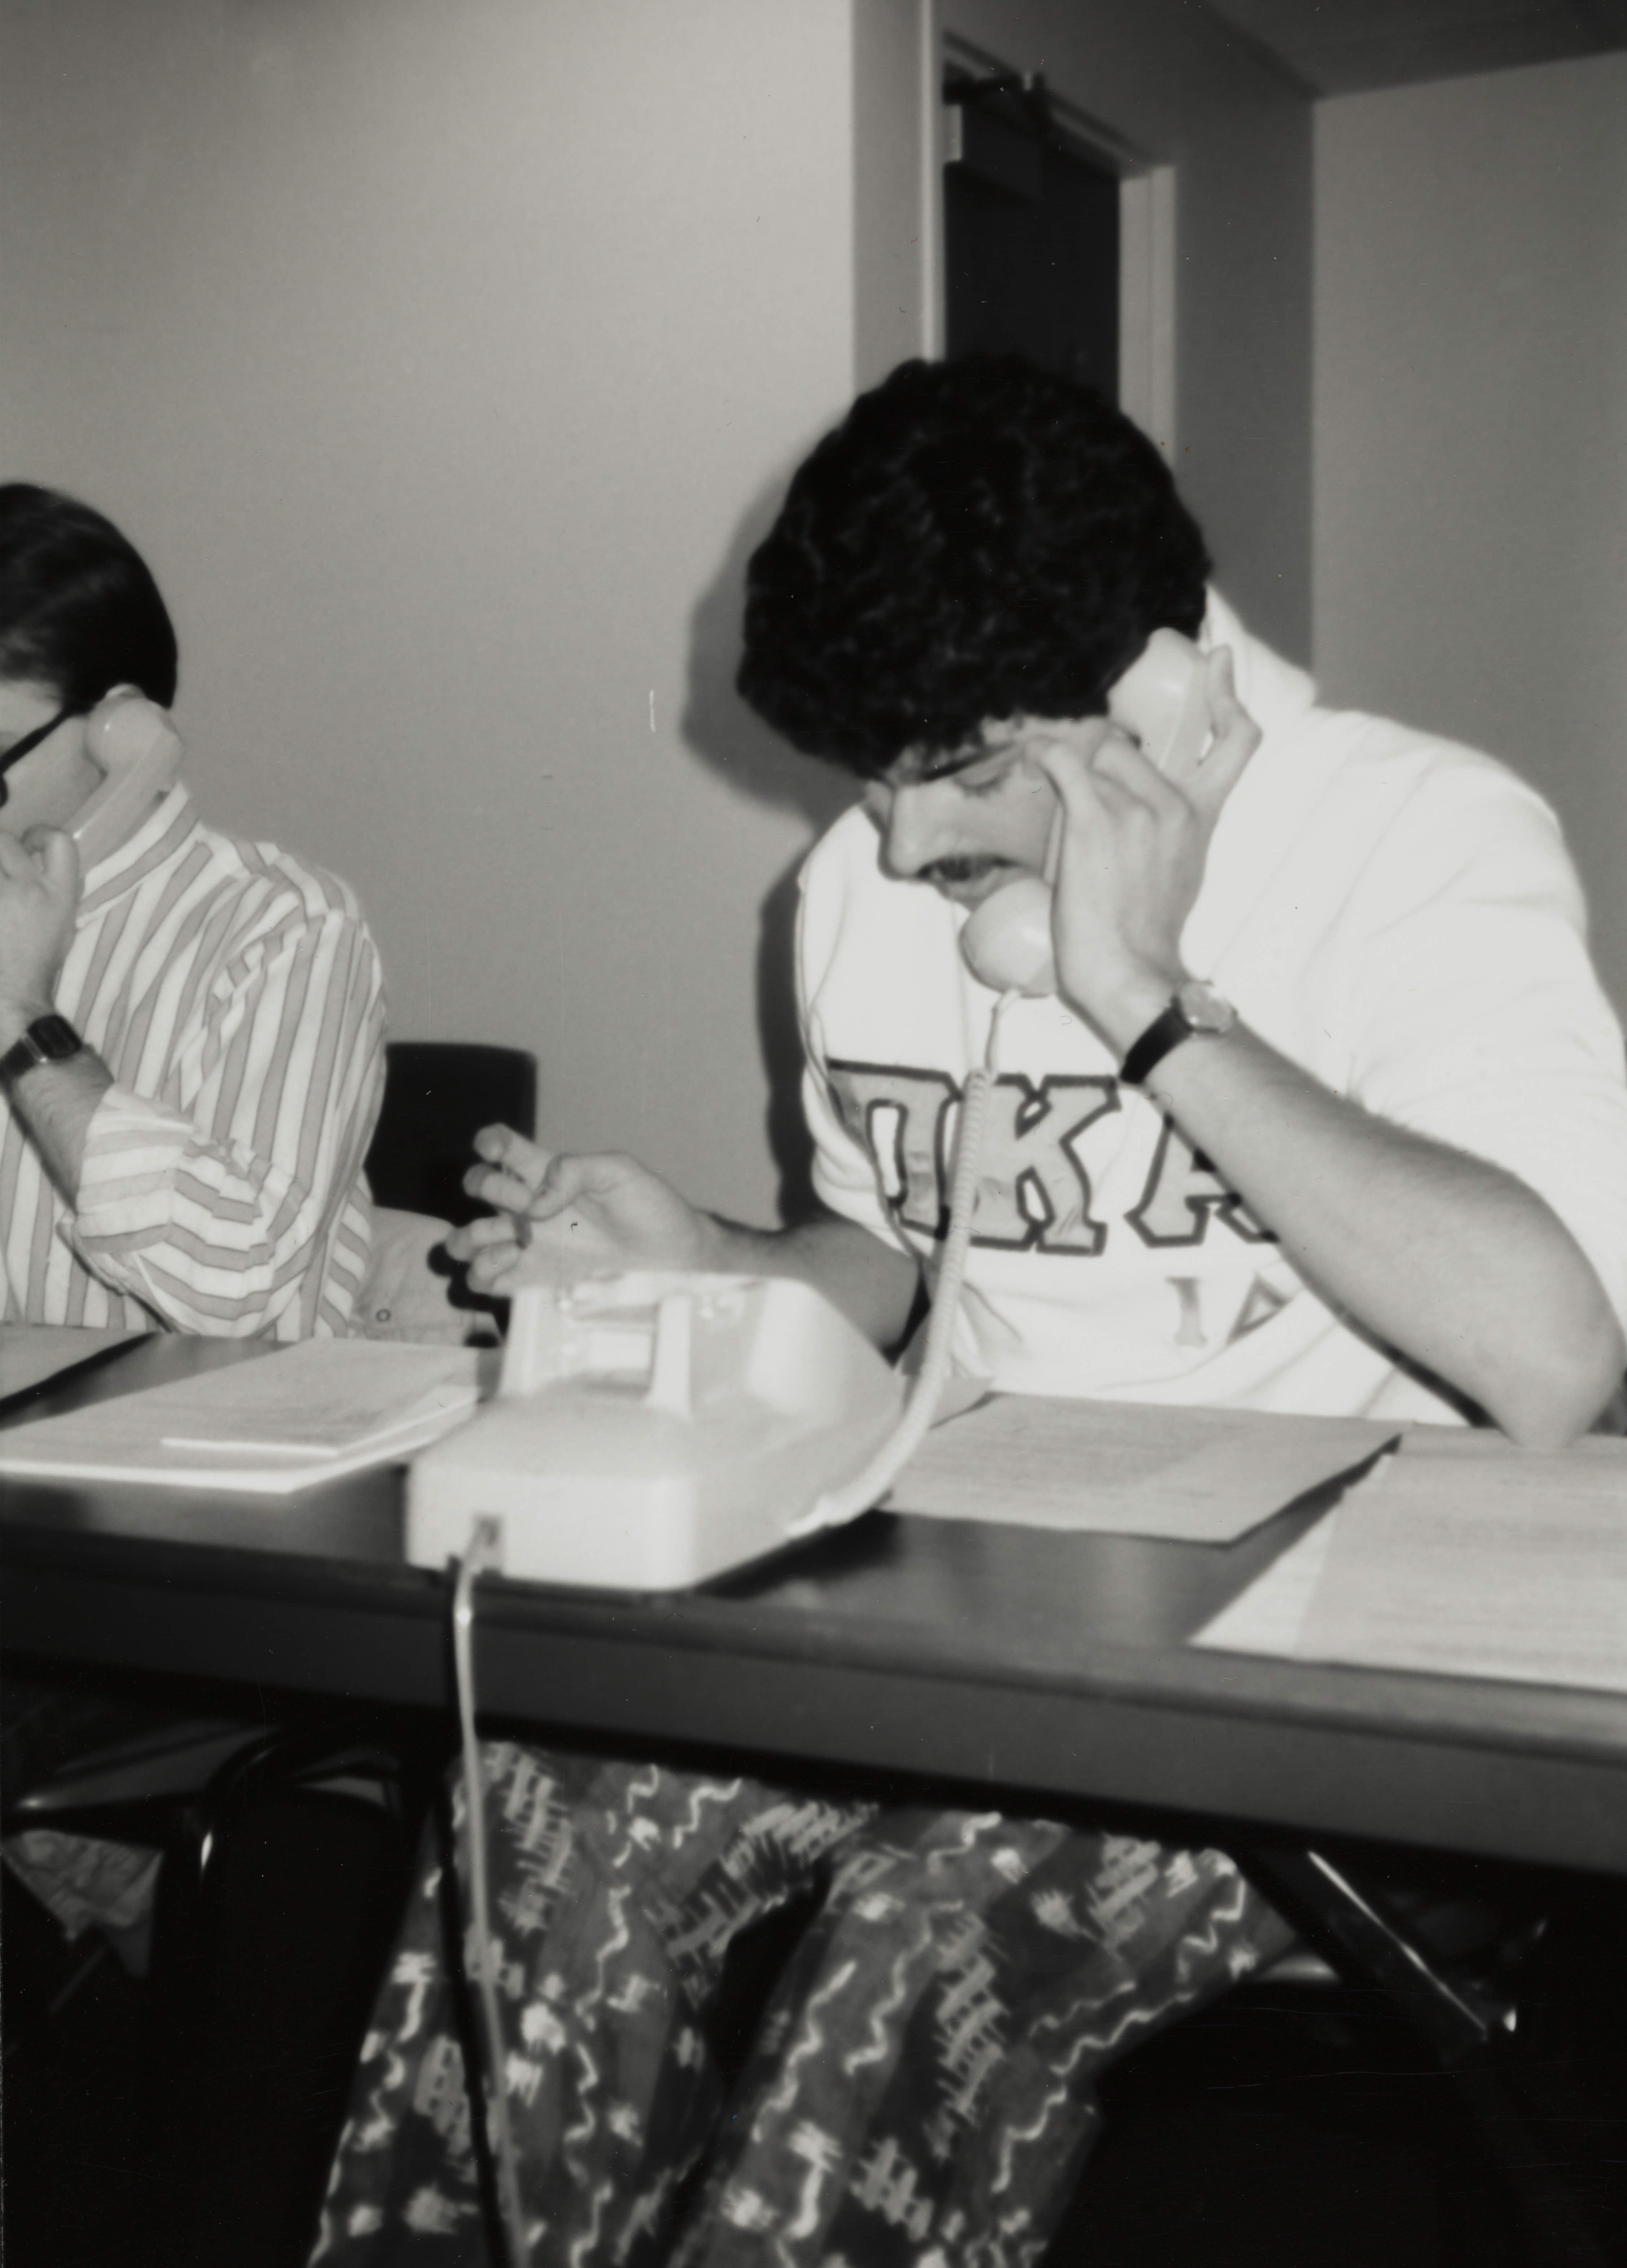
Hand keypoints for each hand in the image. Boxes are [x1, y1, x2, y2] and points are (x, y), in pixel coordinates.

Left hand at [0, 827, 80, 1044]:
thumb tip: (32, 863)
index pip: (61, 845)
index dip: (42, 835)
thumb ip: (52, 891)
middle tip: (1, 871)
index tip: (31, 844)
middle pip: (6, 841)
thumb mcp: (62, 927)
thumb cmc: (35, 967)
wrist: (11, 998)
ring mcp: (0, 898)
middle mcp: (29, 891)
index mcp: (58, 897)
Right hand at [446, 1124, 710, 1295]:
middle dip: (483, 1186)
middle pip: (481, 1187)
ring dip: (470, 1236)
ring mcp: (529, 1247)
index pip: (506, 1149)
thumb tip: (536, 1202)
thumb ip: (574, 1171)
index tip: (492, 1148)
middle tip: (518, 1203)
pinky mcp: (532, 1282)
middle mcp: (532, 1208)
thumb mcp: (620, 1172)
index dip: (491, 1143)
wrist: (673, 1261)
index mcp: (550, 1175)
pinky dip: (482, 1273)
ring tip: (505, 1242)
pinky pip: (486, 1280)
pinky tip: (510, 1265)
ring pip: (470, 1237)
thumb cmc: (652, 1210)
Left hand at [1037, 647, 1258, 1048]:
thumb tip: (1142, 810)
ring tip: (1067, 829)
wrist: (1131, 969)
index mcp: (1203, 815)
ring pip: (1096, 760)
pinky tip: (1035, 757)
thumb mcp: (1181, 870)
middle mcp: (1177, 805)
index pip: (1237, 743)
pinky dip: (1045, 757)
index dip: (1228, 696)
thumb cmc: (1146, 932)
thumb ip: (1172, 829)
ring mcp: (1139, 811)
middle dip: (1100, 765)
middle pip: (1129, 748)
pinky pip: (1064, 764)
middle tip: (1080, 804)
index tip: (1216, 662)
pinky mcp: (1095, 821)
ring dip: (1074, 783)